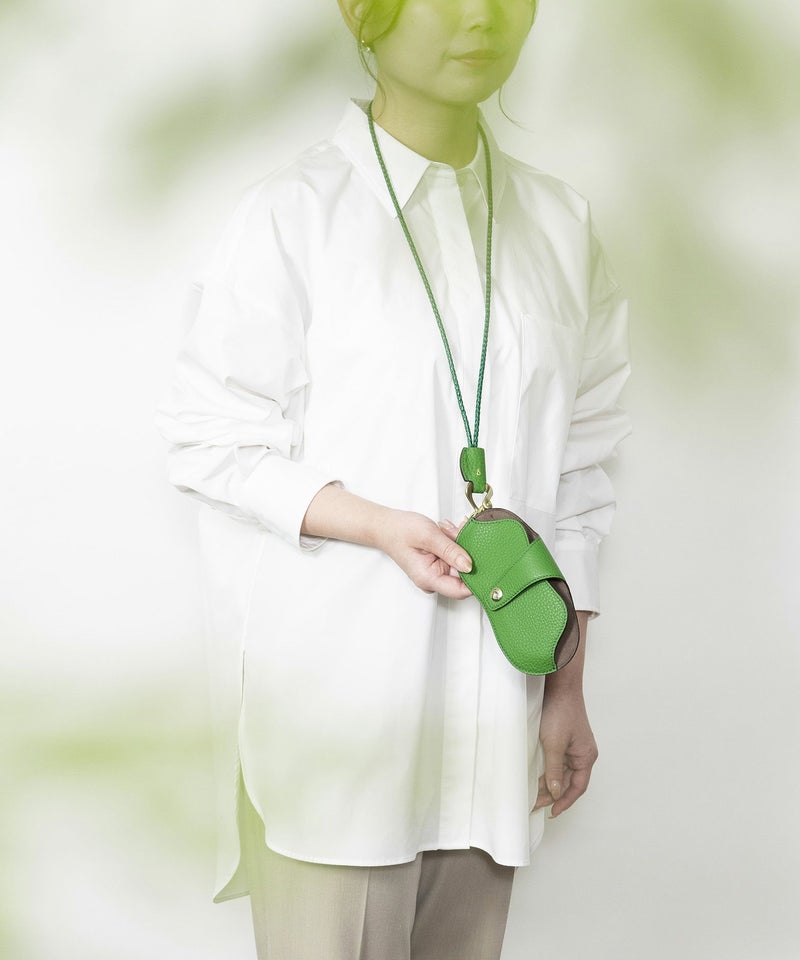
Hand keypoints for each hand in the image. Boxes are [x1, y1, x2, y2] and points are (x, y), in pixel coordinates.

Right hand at [378, 511, 472, 598]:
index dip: (477, 578)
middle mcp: (434, 579)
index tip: (486, 562)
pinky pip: (456, 556)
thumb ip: (451, 550)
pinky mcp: (439, 564)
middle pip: (464, 574)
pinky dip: (456, 542)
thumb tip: (470, 565)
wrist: (386, 527)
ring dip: (461, 543)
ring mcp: (437, 572)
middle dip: (468, 551)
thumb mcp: (429, 536)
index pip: (461, 590)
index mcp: (429, 578)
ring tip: (448, 530)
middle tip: (461, 531)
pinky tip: (448, 532)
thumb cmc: (400, 531)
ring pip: (462, 562)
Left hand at [533, 686, 597, 816]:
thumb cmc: (561, 711)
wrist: (560, 686)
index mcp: (586, 757)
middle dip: (554, 794)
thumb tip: (555, 792)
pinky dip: (550, 770)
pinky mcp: (566, 739)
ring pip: (563, 772)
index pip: (577, 788)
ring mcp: (575, 747)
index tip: (552, 812)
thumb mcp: (554, 744)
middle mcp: (583, 754)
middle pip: (570, 781)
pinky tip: (538, 775)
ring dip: (550, 783)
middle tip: (536, 804)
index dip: (565, 802)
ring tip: (535, 793)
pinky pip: (559, 761)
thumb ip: (555, 770)